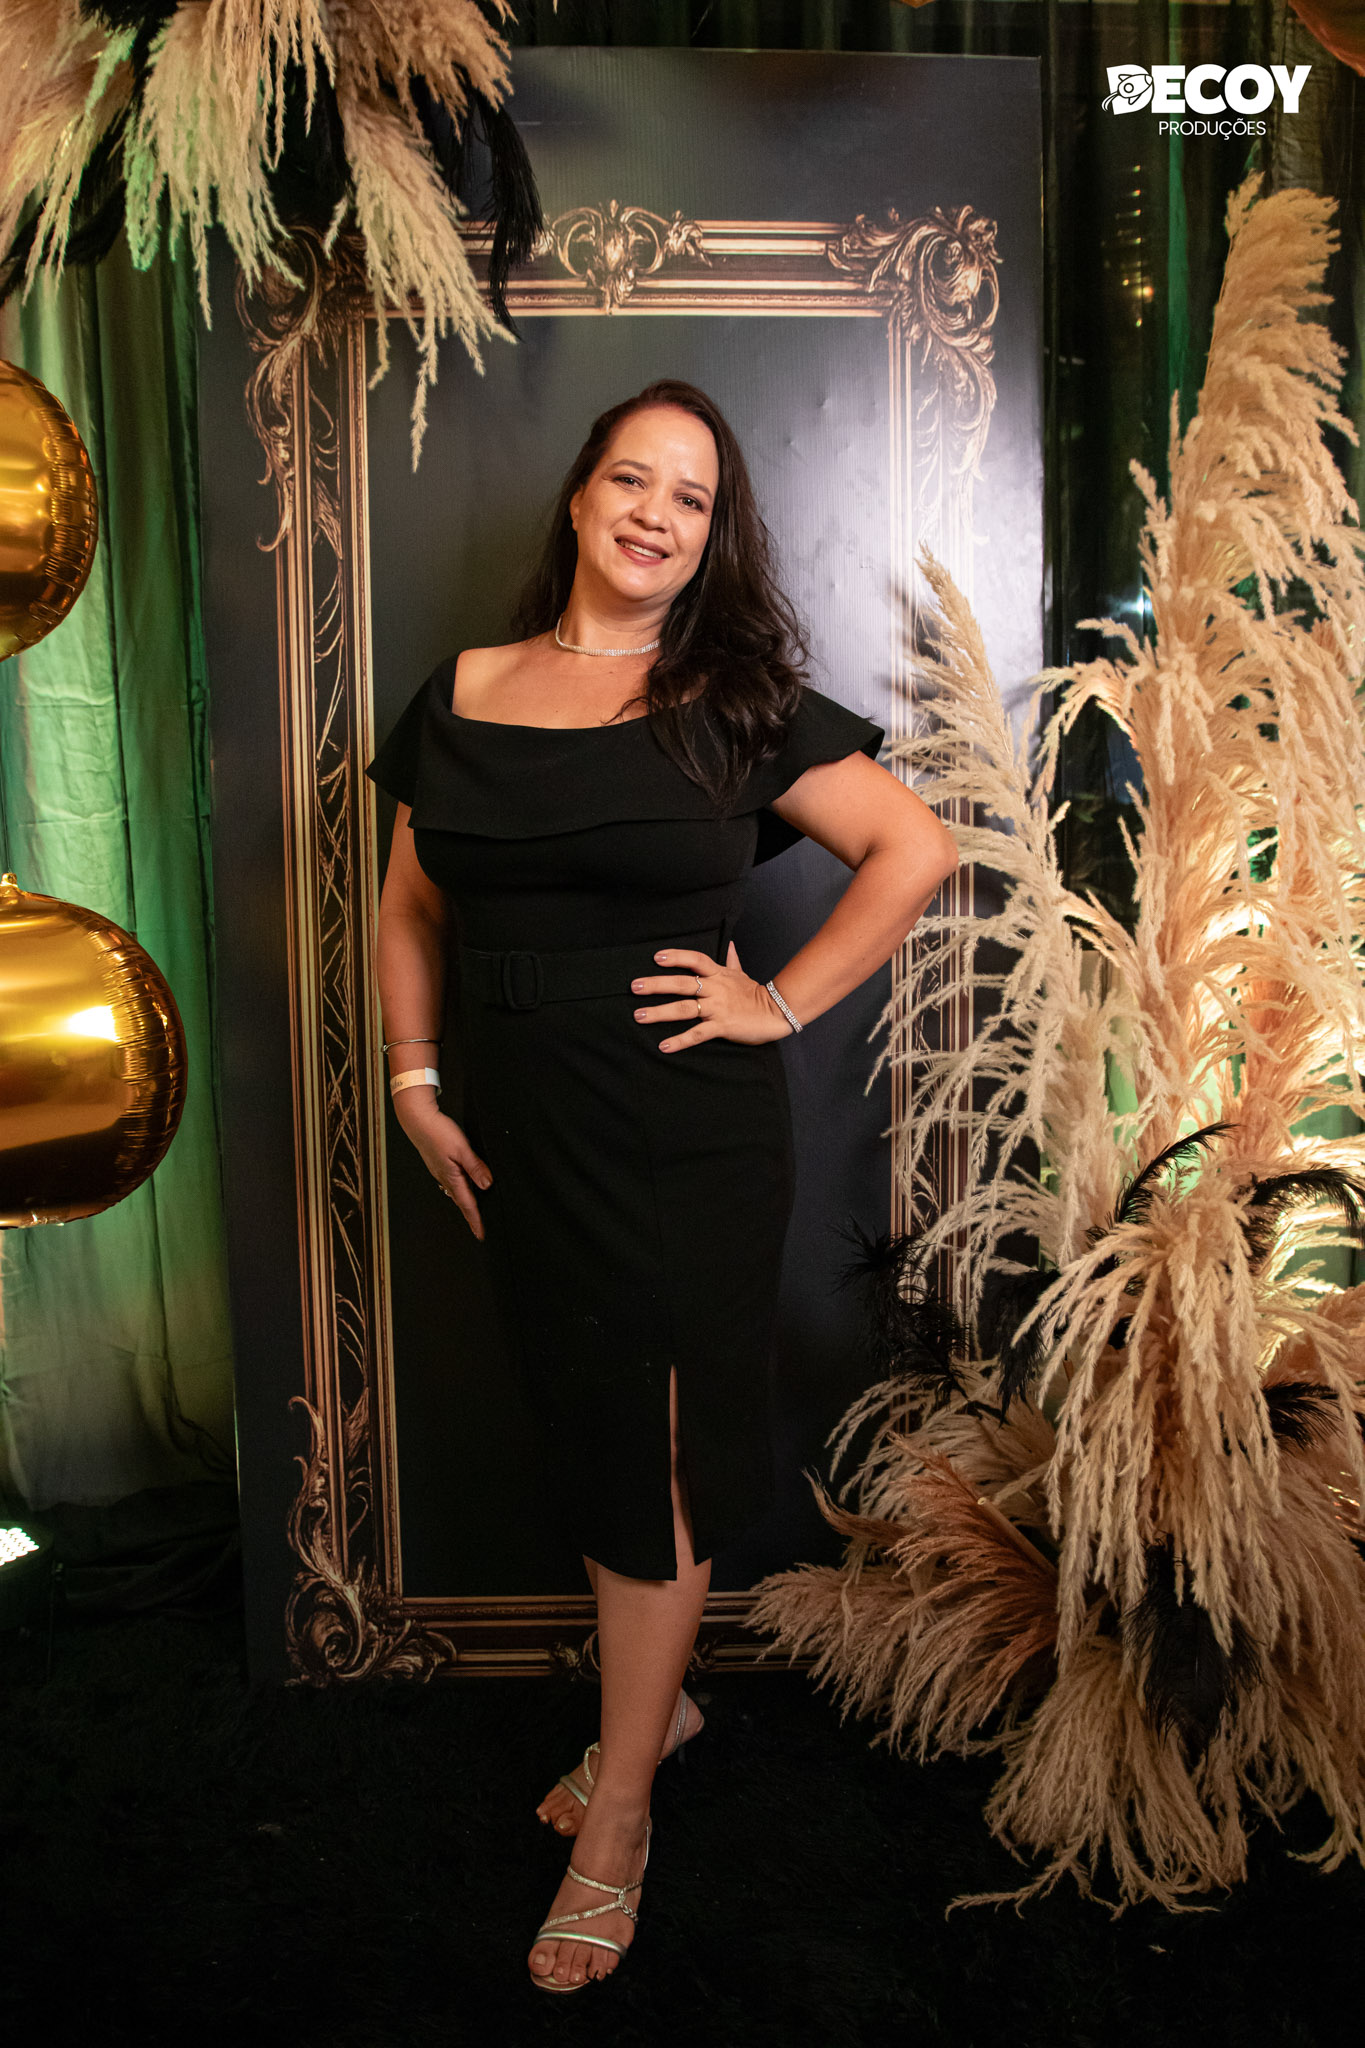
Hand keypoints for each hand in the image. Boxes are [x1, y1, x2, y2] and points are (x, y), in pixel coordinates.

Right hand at [393, 1092, 491, 1237]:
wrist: (417, 1119)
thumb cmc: (438, 1131)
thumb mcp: (462, 1149)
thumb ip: (475, 1167)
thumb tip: (487, 1185)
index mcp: (451, 1177)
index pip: (467, 1203)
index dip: (475, 1220)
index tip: (481, 1234)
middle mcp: (444, 1177)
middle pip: (461, 1201)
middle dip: (470, 1216)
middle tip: (478, 1229)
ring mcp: (440, 1171)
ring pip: (456, 1191)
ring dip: (465, 1203)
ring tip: (474, 1213)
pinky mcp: (438, 1163)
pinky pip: (451, 1181)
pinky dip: (460, 1189)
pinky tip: (463, 1186)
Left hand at [631, 942, 792, 1053]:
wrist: (777, 1012)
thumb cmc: (756, 994)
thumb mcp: (742, 974)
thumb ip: (732, 960)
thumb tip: (730, 944)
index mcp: (719, 974)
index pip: (695, 960)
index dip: (676, 956)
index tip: (656, 957)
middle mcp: (715, 989)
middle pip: (682, 983)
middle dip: (656, 985)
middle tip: (634, 987)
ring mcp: (718, 1008)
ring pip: (685, 1008)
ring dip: (660, 1012)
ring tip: (639, 1016)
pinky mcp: (722, 1027)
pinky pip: (698, 1034)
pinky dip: (680, 1040)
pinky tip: (664, 1046)